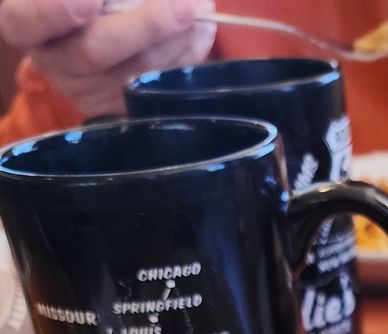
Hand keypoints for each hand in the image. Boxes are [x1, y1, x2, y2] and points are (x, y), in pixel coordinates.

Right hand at [0, 0, 216, 117]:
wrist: (92, 34)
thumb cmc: (90, 7)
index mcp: (25, 22)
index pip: (27, 20)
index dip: (54, 12)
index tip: (88, 2)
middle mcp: (53, 58)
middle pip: (95, 50)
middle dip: (144, 26)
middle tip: (185, 7)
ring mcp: (88, 89)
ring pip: (136, 71)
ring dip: (178, 37)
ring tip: (200, 4)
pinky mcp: (120, 107)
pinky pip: (159, 86)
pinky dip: (186, 54)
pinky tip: (201, 29)